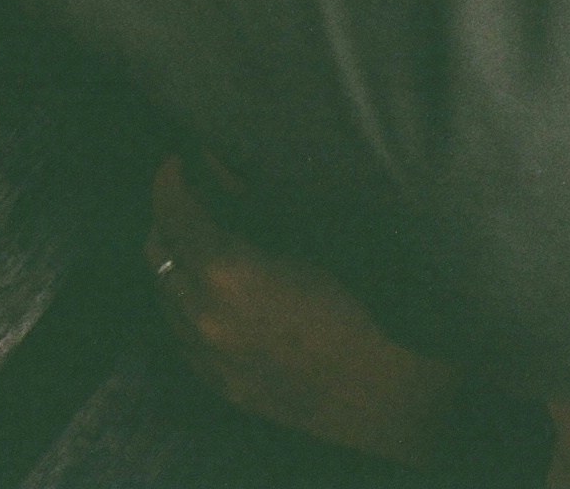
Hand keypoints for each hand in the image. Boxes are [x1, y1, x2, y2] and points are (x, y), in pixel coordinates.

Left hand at [147, 156, 461, 470]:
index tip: (184, 160)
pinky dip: (189, 304)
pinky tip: (221, 291)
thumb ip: (260, 199)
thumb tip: (218, 162)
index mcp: (230, 275)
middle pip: (157, 249)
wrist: (411, 410)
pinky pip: (182, 333)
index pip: (171, 209)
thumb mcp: (326, 241)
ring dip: (178, 260)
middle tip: (199, 195)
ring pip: (165, 293)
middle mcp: (207, 319)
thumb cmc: (382, 315)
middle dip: (173, 215)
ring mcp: (211, 360)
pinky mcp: (225, 388)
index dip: (174, 177)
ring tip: (211, 239)